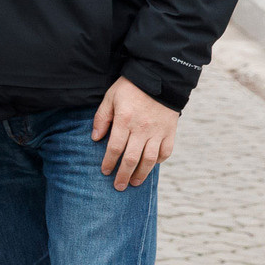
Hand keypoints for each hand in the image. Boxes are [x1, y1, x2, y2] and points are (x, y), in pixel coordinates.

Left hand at [92, 75, 177, 190]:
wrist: (160, 77)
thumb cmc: (130, 87)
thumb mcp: (110, 97)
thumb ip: (102, 118)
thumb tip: (94, 138)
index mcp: (125, 120)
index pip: (115, 148)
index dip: (109, 162)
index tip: (104, 171)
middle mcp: (142, 129)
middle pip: (131, 158)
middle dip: (123, 175)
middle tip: (118, 186)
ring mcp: (158, 132)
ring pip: (150, 159)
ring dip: (141, 174)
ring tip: (134, 182)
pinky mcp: (170, 131)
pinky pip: (165, 152)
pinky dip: (158, 161)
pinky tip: (151, 166)